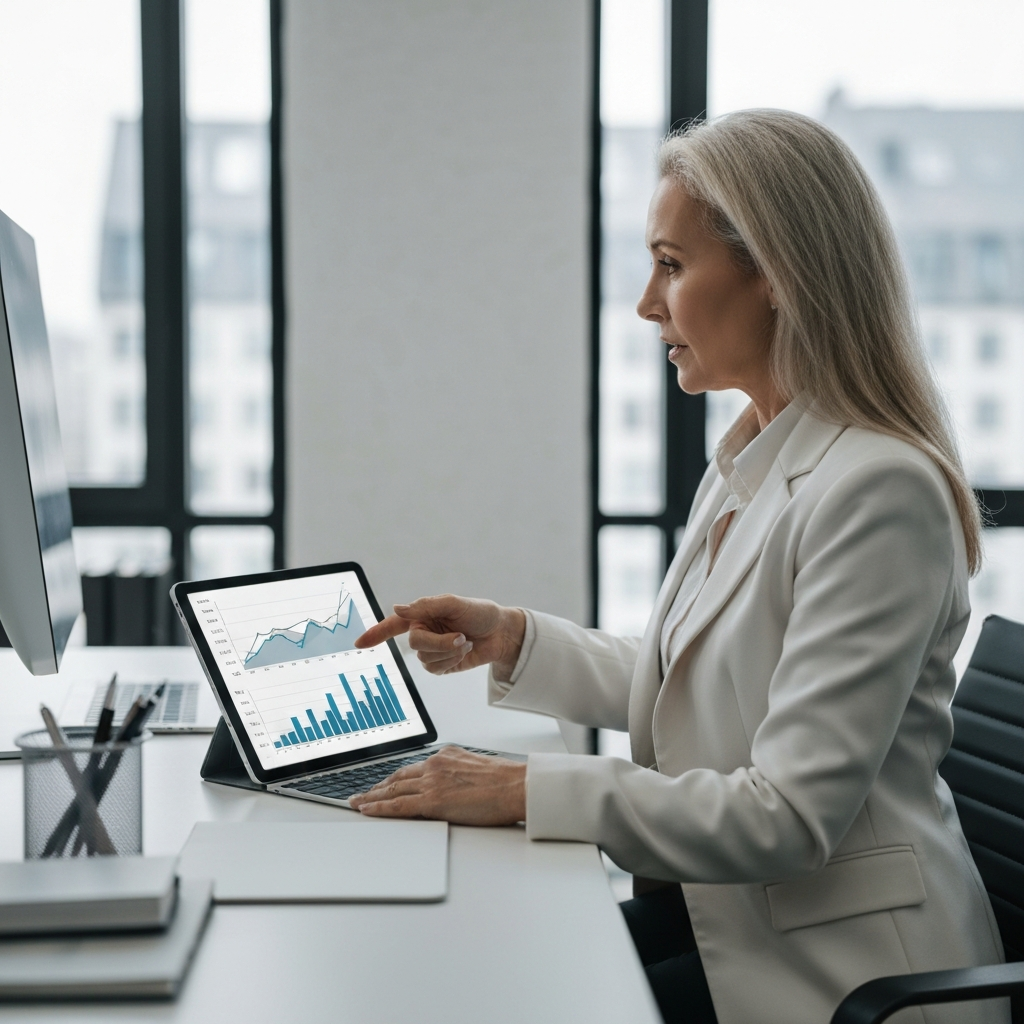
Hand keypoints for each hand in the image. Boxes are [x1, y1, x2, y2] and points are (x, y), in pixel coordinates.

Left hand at [348, 746, 525, 824]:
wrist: (516, 786)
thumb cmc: (506, 781)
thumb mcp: (477, 768)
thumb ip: (458, 774)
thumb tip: (452, 787)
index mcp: (446, 755)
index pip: (413, 768)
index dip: (395, 778)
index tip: (384, 782)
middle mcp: (435, 764)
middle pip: (397, 777)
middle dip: (377, 787)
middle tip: (362, 793)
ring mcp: (432, 781)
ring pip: (393, 790)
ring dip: (372, 797)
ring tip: (357, 803)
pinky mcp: (433, 801)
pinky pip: (398, 806)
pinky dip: (379, 808)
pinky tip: (368, 810)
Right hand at [354, 594, 525, 679]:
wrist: (501, 632)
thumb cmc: (480, 612)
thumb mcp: (455, 603)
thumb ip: (426, 606)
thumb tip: (398, 608)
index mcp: (422, 615)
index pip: (393, 625)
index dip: (376, 633)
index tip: (358, 643)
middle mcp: (423, 632)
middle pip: (415, 644)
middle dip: (440, 643)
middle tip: (461, 636)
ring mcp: (431, 650)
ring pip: (426, 659)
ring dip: (450, 652)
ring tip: (465, 641)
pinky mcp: (442, 665)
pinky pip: (436, 669)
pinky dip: (453, 660)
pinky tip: (465, 651)